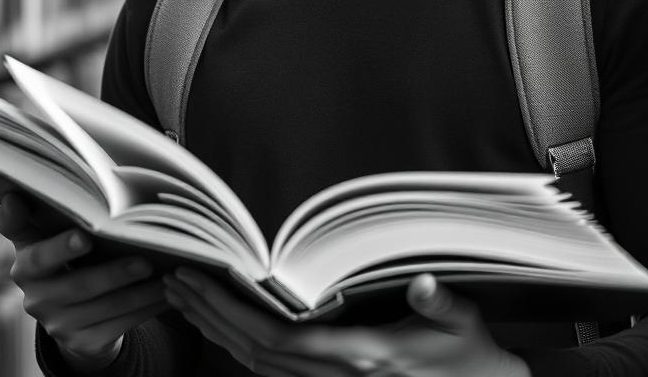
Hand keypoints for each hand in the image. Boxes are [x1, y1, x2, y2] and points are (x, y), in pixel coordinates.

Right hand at [0, 192, 167, 371]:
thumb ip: (54, 210)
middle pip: (76, 285)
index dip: (48, 241)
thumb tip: (45, 183)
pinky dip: (145, 308)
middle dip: (112, 274)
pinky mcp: (81, 342)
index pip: (30, 250)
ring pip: (104, 307)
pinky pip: (118, 326)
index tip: (76, 232)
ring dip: (139, 292)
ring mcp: (57, 323)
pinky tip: (166, 294)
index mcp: (27, 262)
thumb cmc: (70, 255)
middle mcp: (36, 296)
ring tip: (166, 275)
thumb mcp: (55, 235)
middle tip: (143, 261)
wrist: (73, 312)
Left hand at [163, 267, 530, 376]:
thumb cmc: (471, 357)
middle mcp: (337, 376)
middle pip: (255, 352)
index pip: (281, 337)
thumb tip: (422, 285)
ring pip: (258, 367)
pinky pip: (274, 373)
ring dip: (218, 332)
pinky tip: (226, 328)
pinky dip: (242, 348)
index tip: (205, 280)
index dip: (235, 311)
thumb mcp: (464, 325)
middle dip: (210, 316)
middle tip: (176, 281)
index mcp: (361, 356)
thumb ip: (440, 305)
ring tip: (186, 300)